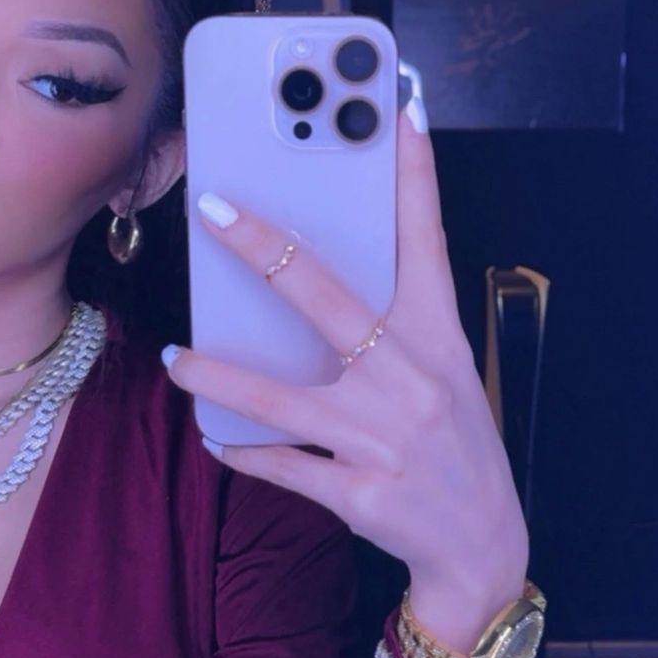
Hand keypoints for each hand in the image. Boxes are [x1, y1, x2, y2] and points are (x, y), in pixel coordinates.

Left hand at [163, 95, 528, 652]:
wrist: (482, 547)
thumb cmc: (458, 443)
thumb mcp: (445, 372)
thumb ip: (393, 326)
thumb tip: (310, 280)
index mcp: (440, 337)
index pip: (426, 239)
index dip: (413, 173)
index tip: (398, 111)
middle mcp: (413, 379)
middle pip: (327, 298)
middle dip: (266, 249)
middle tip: (215, 210)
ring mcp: (384, 437)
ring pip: (281, 396)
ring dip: (219, 376)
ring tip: (175, 356)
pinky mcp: (360, 491)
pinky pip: (282, 466)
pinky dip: (245, 452)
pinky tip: (217, 440)